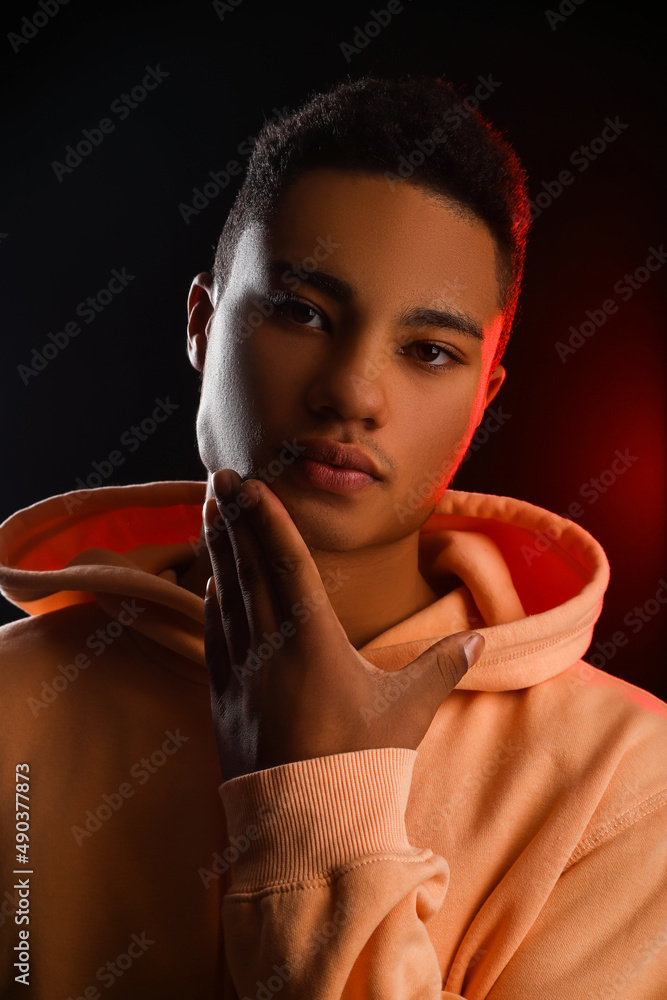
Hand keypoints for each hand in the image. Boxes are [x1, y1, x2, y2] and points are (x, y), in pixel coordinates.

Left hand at [203, 468, 484, 780]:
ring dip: (217, 551)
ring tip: (208, 513)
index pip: (288, 563)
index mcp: (313, 640)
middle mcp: (269, 647)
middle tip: (218, 477)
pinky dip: (212, 606)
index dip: (269, 519)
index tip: (251, 484)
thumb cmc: (362, 765)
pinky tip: (210, 586)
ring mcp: (241, 673)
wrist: (306, 826)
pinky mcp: (225, 700)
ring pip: (226, 597)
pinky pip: (215, 639)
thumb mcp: (408, 711)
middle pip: (249, 568)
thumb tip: (481, 638)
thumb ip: (442, 667)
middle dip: (233, 518)